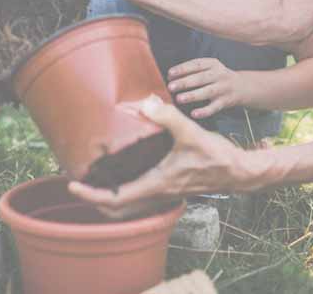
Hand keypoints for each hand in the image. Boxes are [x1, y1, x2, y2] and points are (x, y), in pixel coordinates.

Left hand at [67, 95, 254, 218]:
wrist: (240, 171)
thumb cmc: (218, 156)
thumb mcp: (191, 132)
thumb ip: (168, 117)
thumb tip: (147, 102)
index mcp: (156, 185)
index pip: (115, 200)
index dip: (90, 196)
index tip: (73, 186)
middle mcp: (157, 194)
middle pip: (116, 209)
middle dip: (94, 200)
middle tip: (78, 183)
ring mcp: (163, 193)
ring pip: (128, 206)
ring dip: (108, 197)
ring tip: (94, 179)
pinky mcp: (169, 187)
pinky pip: (139, 197)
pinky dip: (124, 192)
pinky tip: (123, 173)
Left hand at [167, 58, 252, 119]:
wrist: (242, 86)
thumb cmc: (217, 77)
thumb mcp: (210, 68)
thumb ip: (193, 71)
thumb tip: (170, 77)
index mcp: (213, 64)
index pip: (196, 64)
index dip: (183, 68)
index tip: (170, 74)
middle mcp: (219, 75)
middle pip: (201, 78)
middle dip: (185, 82)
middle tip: (171, 87)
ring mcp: (223, 88)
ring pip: (207, 92)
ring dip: (193, 95)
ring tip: (179, 99)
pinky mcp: (226, 101)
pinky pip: (215, 107)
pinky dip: (204, 111)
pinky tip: (194, 114)